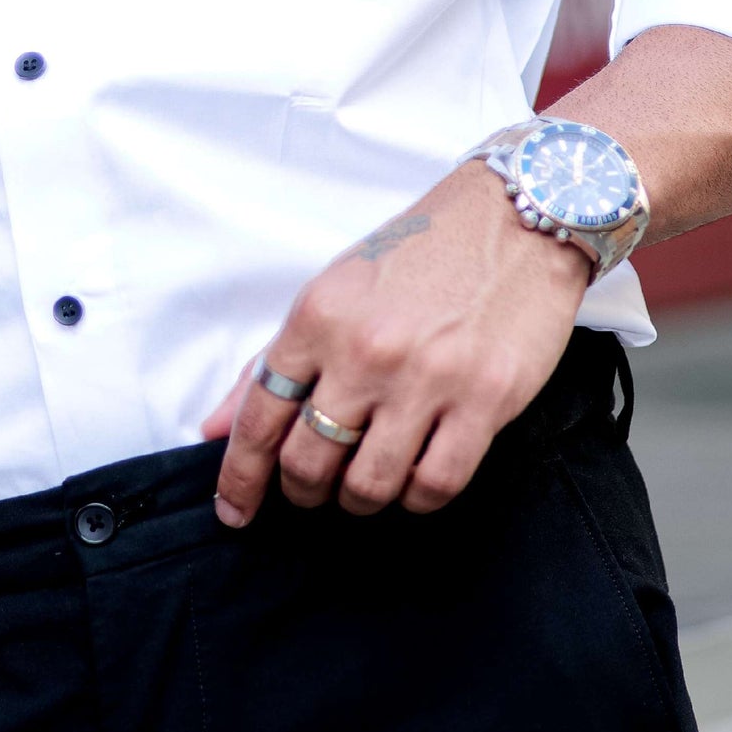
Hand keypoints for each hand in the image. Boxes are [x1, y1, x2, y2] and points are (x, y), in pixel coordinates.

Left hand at [204, 160, 587, 525]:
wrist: (514, 220)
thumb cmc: (419, 255)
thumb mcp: (332, 293)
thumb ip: (273, 363)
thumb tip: (217, 426)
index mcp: (318, 317)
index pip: (259, 416)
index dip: (240, 476)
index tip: (233, 512)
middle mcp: (365, 349)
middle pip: (309, 460)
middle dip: (303, 490)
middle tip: (313, 488)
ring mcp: (427, 378)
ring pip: (369, 485)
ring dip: (359, 499)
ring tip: (364, 484)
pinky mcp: (485, 400)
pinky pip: (435, 485)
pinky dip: (416, 498)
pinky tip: (414, 479)